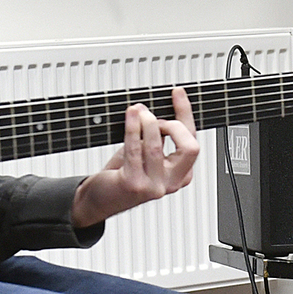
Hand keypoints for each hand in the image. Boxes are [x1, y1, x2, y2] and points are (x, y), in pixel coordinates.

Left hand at [71, 86, 200, 226]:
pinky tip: (131, 116)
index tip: (177, 94)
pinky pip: (135, 149)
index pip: (191, 140)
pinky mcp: (134, 184)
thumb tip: (152, 109)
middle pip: (189, 148)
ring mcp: (154, 186)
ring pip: (157, 146)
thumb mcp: (146, 153)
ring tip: (138, 111)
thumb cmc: (123, 176)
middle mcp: (172, 182)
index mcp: (181, 174)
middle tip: (156, 117)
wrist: (100, 199)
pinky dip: (133, 128)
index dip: (185, 113)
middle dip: (174, 125)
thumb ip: (156, 135)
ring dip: (147, 123)